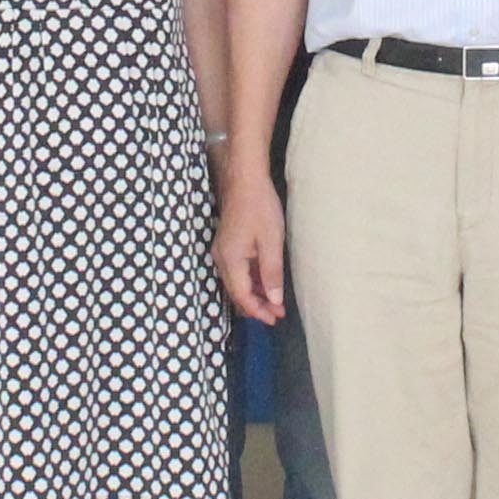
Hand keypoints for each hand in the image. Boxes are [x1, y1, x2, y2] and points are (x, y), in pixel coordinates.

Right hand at [213, 174, 286, 325]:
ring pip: (237, 282)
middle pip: (236, 292)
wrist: (245, 179)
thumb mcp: (271, 242)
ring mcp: (222, 251)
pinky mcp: (227, 244)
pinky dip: (251, 280)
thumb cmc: (259, 206)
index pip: (242, 296)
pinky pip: (237, 270)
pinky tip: (265, 282)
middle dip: (256, 306)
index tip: (275, 319)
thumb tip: (273, 300)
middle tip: (277, 314)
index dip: (258, 311)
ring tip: (275, 302)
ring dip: (255, 294)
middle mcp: (221, 258)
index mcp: (230, 260)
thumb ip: (271, 273)